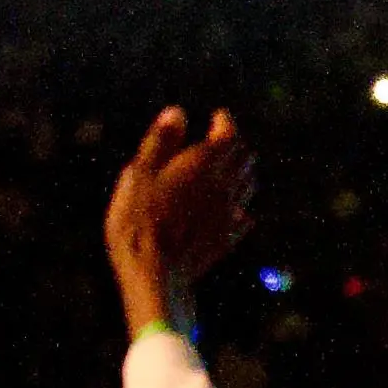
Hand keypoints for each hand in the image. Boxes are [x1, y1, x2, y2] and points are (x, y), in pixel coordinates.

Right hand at [106, 107, 254, 337]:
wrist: (157, 275)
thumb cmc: (139, 222)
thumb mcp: (138, 175)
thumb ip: (159, 143)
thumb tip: (177, 112)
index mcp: (203, 166)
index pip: (227, 134)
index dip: (224, 122)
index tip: (218, 115)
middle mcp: (224, 187)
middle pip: (244, 158)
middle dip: (235, 144)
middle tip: (222, 139)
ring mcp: (229, 214)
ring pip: (248, 184)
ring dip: (241, 171)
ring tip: (227, 167)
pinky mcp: (228, 238)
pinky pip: (243, 216)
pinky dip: (239, 205)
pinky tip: (233, 209)